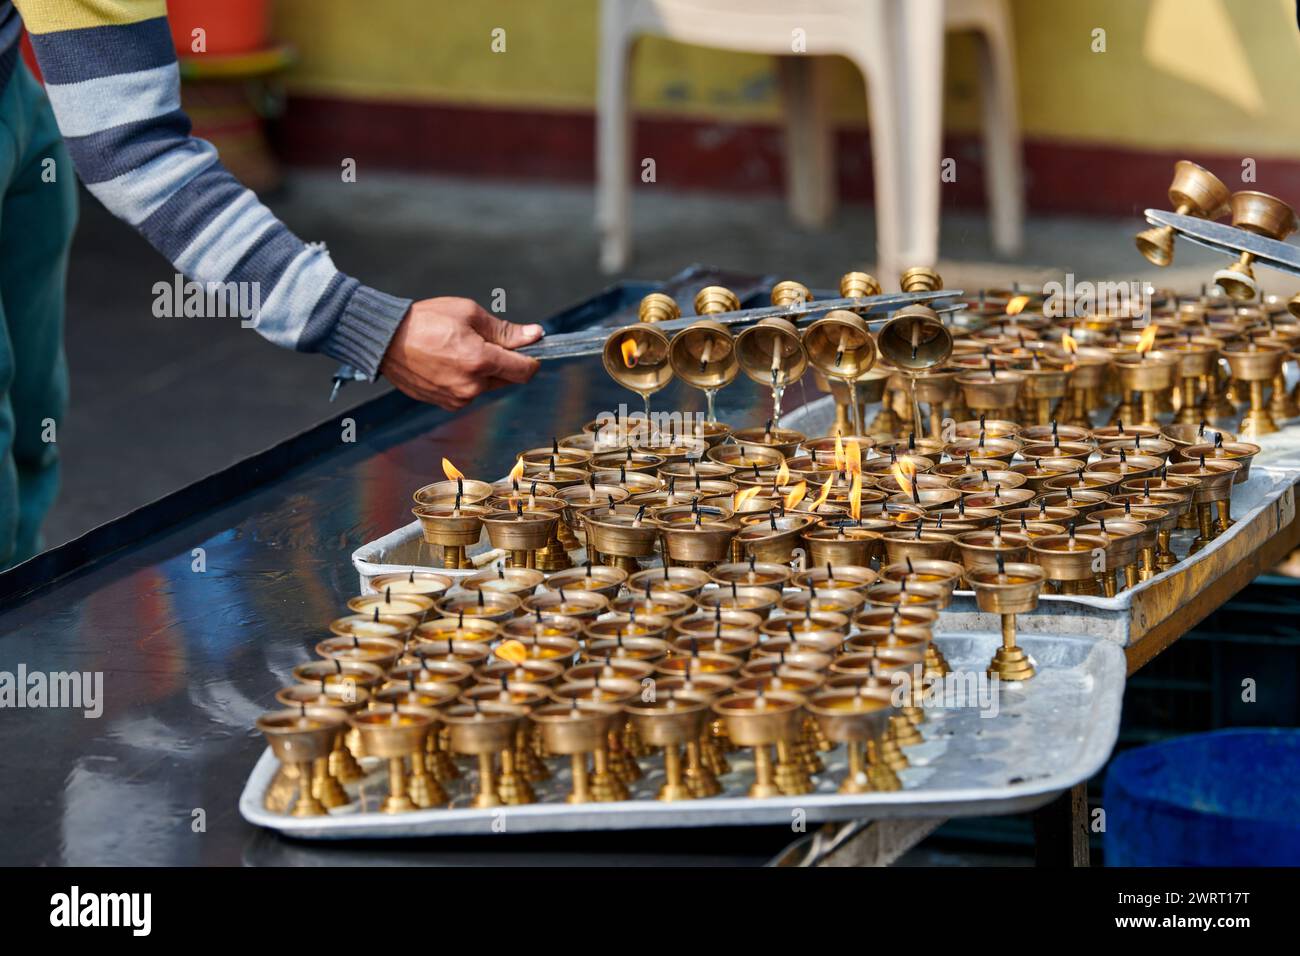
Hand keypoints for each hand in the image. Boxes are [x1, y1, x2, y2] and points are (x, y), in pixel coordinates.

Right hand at [380, 297, 542, 409]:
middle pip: (507, 379)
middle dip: (504, 362)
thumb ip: (505, 330)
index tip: (531, 349)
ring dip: (484, 371)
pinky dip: (466, 379)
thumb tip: (535, 335)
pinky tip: (448, 362)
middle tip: (485, 341)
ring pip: (486, 386)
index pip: (525, 371)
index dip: (532, 359)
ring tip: (459, 349)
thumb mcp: (469, 314)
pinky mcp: (445, 403)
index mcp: (481, 362)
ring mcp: (457, 398)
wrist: (385, 339)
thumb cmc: (425, 321)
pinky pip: (467, 393)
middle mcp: (471, 386)